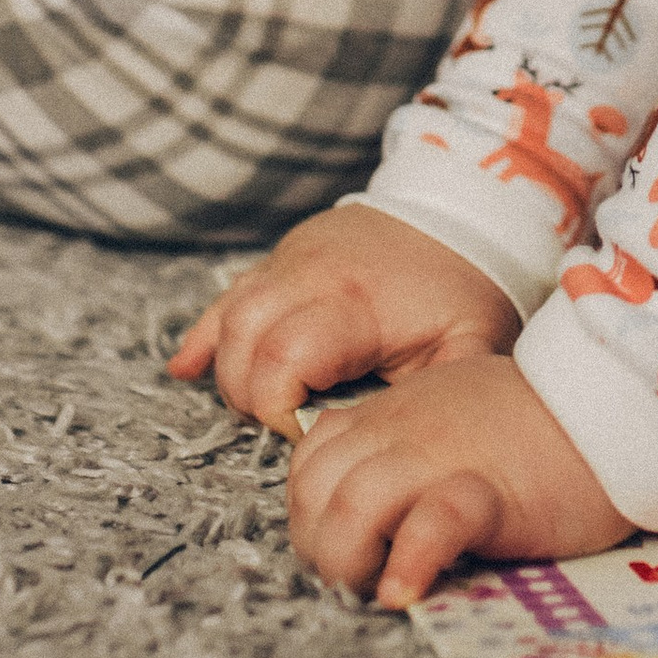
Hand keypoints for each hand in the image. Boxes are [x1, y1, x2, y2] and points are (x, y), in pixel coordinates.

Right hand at [166, 205, 519, 433]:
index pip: (283, 359)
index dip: (281, 410)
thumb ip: (430, 400)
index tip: (310, 432)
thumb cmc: (467, 287)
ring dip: (230, 369)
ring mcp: (292, 258)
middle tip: (285, 423)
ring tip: (257, 404)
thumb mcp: (469, 345)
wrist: (460, 208)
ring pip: (229, 315)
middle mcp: (313, 272)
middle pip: (244, 339)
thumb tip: (387, 449)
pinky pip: (228, 294)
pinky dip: (207, 334)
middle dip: (250, 395)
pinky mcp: (282, 256)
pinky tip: (188, 367)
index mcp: (358, 301)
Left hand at [287, 356, 632, 605]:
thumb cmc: (541, 425)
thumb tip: (377, 515)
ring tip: (378, 589)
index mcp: (393, 414)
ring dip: (350, 559)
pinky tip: (407, 592)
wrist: (612, 405)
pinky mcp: (491, 492)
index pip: (311, 462)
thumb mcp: (455, 421)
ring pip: (355, 505)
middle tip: (359, 579)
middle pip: (315, 490)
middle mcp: (404, 431)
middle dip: (320, 547)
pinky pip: (432, 523)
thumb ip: (409, 452)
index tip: (345, 547)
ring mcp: (444, 458)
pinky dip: (410, 562)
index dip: (312, 514)